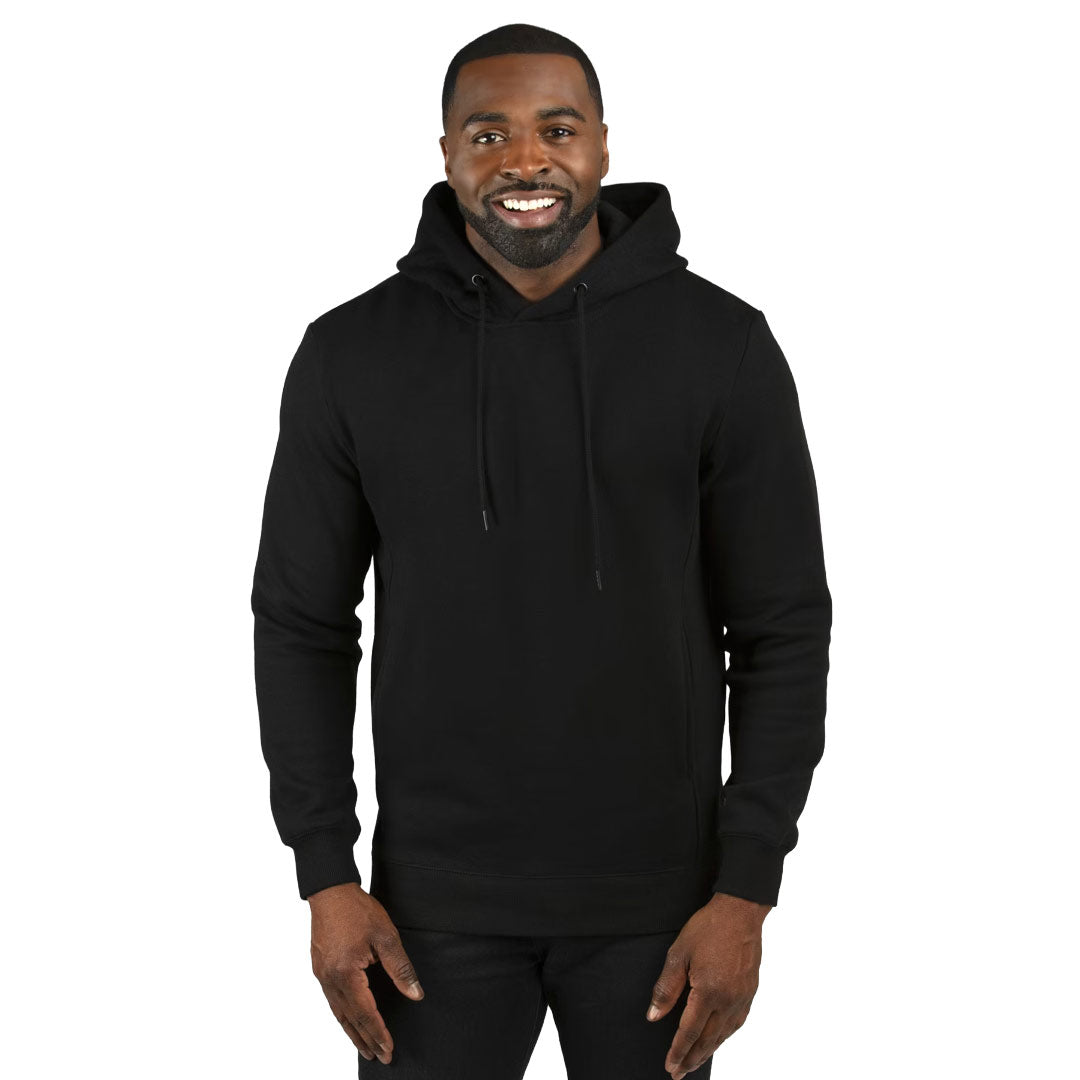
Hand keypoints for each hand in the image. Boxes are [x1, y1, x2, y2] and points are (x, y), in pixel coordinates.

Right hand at [307, 882, 424, 1064]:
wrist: (330, 890)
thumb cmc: (357, 909)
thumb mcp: (386, 936)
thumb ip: (401, 968)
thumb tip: (415, 994)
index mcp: (346, 974)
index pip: (366, 1013)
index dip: (379, 1033)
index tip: (389, 1050)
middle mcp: (330, 980)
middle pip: (350, 1019)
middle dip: (367, 1040)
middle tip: (380, 1058)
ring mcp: (322, 975)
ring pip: (338, 1013)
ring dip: (352, 1032)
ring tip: (365, 1048)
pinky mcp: (320, 968)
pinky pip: (332, 1001)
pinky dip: (342, 1016)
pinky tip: (349, 1020)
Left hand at [645, 891, 770, 1078]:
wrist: (741, 912)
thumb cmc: (708, 928)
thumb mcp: (679, 953)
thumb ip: (666, 988)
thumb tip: (653, 1016)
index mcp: (709, 992)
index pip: (690, 1031)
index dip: (678, 1051)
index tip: (669, 1066)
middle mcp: (728, 1000)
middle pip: (708, 1040)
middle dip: (691, 1059)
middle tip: (678, 1073)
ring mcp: (742, 998)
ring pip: (724, 1035)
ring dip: (708, 1052)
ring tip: (695, 1062)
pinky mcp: (750, 992)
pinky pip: (737, 1023)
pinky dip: (725, 1037)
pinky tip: (718, 1039)